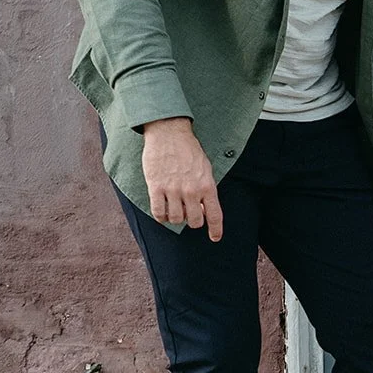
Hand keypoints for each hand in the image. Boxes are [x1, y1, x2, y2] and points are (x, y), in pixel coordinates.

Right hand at [142, 117, 222, 239]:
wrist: (169, 134)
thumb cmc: (189, 151)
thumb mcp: (206, 169)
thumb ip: (206, 190)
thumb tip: (203, 209)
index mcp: (207, 186)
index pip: (215, 215)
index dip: (215, 230)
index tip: (214, 238)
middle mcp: (192, 191)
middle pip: (194, 222)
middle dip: (192, 221)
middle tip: (188, 212)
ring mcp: (173, 190)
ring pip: (176, 219)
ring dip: (175, 218)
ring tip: (174, 208)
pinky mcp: (156, 187)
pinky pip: (158, 213)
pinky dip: (161, 216)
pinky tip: (162, 211)